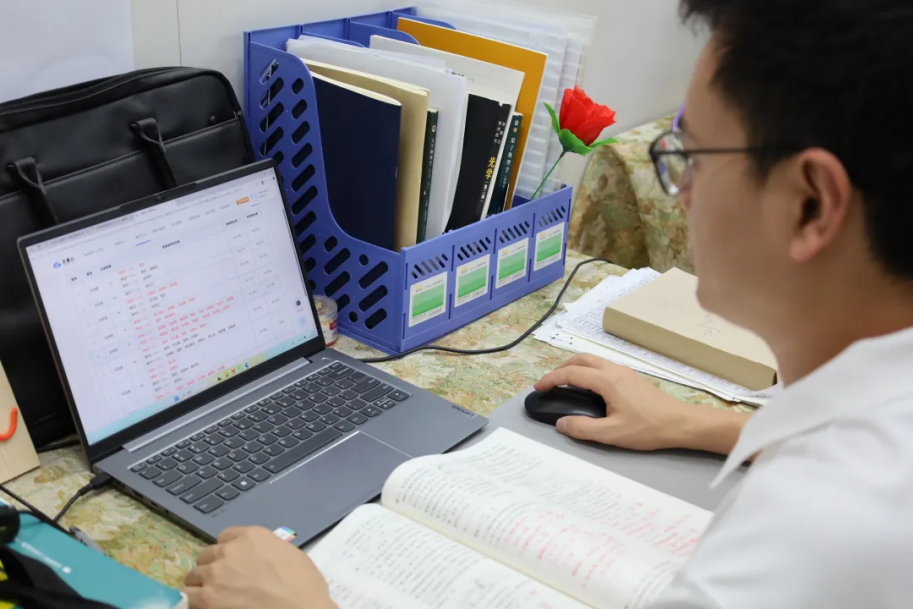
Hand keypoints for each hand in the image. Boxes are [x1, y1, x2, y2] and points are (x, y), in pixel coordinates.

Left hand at [184, 527, 335, 608]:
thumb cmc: (304, 587)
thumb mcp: (289, 554)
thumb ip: (266, 550)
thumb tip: (257, 559)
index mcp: (252, 536)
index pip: (226, 536)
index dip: (228, 551)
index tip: (233, 563)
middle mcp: (230, 550)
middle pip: (207, 554)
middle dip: (214, 566)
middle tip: (225, 582)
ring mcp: (216, 574)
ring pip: (194, 575)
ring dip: (203, 583)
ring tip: (214, 596)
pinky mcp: (207, 598)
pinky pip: (189, 596)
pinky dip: (196, 600)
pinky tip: (208, 605)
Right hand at [534, 355, 747, 452]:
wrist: (680, 423)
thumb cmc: (647, 428)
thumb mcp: (612, 434)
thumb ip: (583, 428)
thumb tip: (560, 423)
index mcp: (607, 380)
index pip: (572, 373)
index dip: (552, 379)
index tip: (539, 387)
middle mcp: (614, 370)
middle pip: (581, 359)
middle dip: (561, 367)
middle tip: (550, 383)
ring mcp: (625, 371)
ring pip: (593, 360)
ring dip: (575, 367)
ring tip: (565, 383)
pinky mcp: (632, 377)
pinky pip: (603, 366)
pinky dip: (588, 370)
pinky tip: (589, 387)